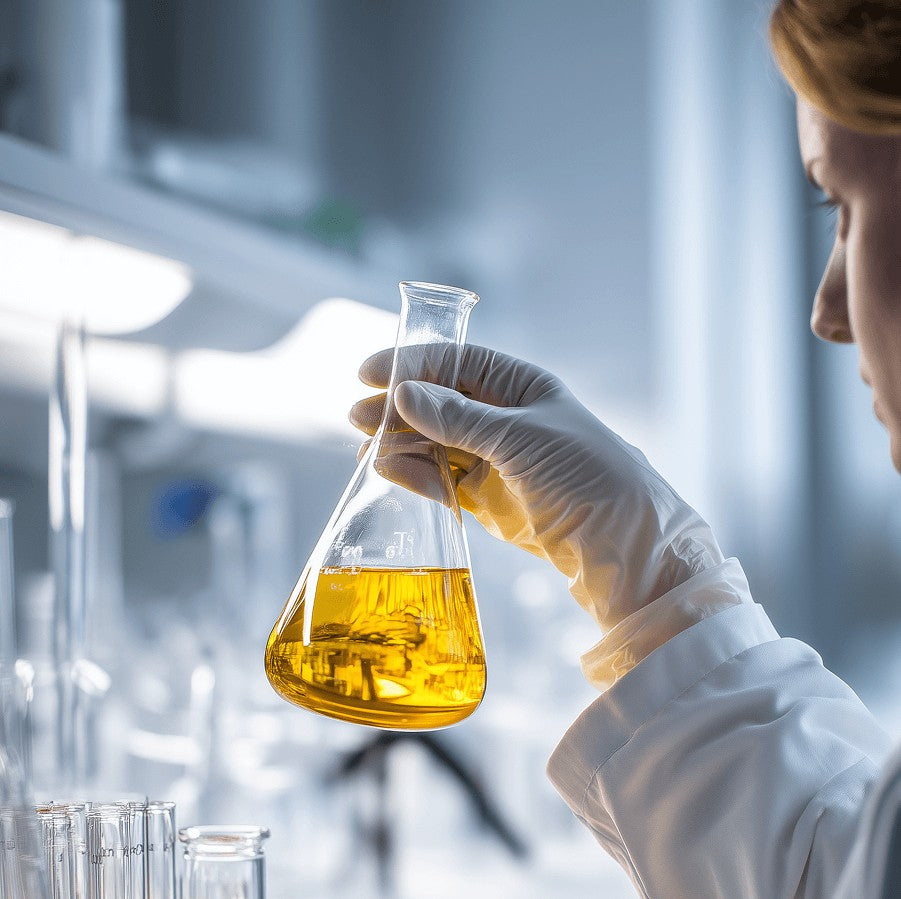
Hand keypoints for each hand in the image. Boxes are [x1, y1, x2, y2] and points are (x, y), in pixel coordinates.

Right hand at [350, 345, 722, 630]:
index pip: (457, 363)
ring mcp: (493, 458)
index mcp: (521, 386)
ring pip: (434, 442)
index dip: (412, 363)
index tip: (368, 373)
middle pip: (438, 402)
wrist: (621, 543)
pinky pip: (440, 479)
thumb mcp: (521, 438)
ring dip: (400, 443)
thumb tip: (403, 394)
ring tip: (367, 451)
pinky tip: (388, 471)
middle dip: (398, 407)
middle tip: (357, 417)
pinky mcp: (486, 498)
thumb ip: (460, 419)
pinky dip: (415, 475)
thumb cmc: (585, 473)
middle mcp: (504, 418)